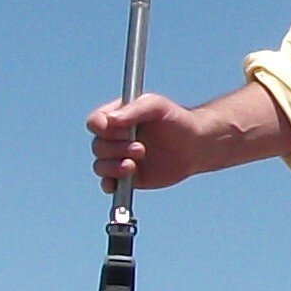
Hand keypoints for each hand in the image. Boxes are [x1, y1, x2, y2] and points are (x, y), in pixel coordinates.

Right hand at [87, 95, 207, 189]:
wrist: (195, 145)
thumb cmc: (176, 120)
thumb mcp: (156, 106)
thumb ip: (133, 110)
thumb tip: (110, 120)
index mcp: (118, 118)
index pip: (95, 122)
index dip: (100, 128)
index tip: (119, 130)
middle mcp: (116, 138)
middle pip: (98, 146)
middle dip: (116, 149)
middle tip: (140, 149)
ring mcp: (120, 158)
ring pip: (100, 166)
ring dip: (113, 167)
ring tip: (134, 164)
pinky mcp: (128, 177)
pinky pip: (109, 184)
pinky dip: (109, 184)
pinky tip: (120, 181)